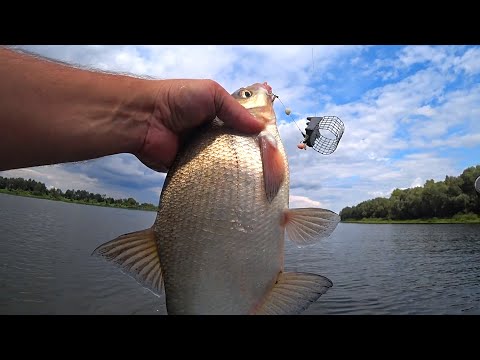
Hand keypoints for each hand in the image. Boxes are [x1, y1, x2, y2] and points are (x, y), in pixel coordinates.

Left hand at [135, 79, 264, 171]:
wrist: (145, 120)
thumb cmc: (177, 100)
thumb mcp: (211, 94)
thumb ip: (235, 110)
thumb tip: (260, 128)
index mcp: (217, 114)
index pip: (243, 122)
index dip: (258, 128)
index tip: (274, 137)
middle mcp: (212, 134)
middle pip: (239, 145)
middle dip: (253, 152)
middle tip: (272, 162)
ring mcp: (203, 152)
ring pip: (227, 162)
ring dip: (238, 167)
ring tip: (260, 177)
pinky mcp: (193, 169)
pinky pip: (210, 176)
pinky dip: (220, 179)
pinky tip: (236, 184)